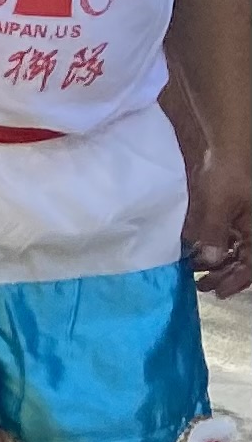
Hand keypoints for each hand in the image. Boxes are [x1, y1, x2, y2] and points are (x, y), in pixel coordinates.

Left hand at [185, 154, 250, 298]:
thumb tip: (210, 260)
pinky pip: (228, 237)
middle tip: (202, 285)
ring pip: (235, 250)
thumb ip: (214, 234)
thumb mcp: (217, 207)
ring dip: (218, 262)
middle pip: (244, 261)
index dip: (236, 281)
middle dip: (224, 275)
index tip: (217, 293)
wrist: (228, 149)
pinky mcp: (235, 213)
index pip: (251, 266)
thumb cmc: (227, 176)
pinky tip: (198, 251)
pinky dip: (216, 247)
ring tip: (196, 270)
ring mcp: (245, 221)